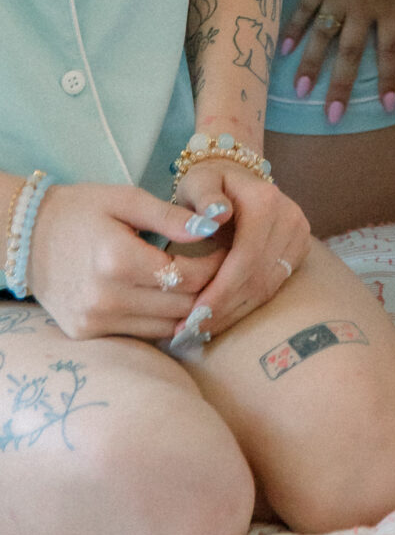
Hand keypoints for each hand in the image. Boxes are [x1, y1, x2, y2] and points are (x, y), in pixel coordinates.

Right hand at [26, 179, 225, 341]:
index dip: (215, 265)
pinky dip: (160, 320)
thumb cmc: (81, 209)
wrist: (27, 236)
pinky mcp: (86, 334)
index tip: (226, 250)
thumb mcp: (126, 199)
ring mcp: (93, 322)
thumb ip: (171, 216)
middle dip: (208, 289)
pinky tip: (170, 298)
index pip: (186, 276)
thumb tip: (212, 226)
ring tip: (200, 282)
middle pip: (180, 307)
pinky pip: (140, 334)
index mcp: (116, 260)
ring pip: (164, 328)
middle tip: (222, 268)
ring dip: (188, 309)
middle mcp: (105, 299)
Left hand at [169, 162, 310, 342]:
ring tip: (201, 330)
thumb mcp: (198, 182)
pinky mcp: (299, 250)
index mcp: (266, 201)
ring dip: (234, 313)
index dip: (221, 291)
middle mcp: (290, 218)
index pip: (246, 258)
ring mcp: (299, 235)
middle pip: (258, 277)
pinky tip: (221, 317)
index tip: (192, 316)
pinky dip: (245, 306)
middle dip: (224, 309)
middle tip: (190, 332)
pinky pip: (272, 287)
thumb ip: (204, 197)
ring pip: (267, 288)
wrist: (236, 177)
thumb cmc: (209, 182)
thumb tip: (217, 215)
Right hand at [277, 0, 394, 122]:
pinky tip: (283, 51)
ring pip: (323, 37)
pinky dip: (293, 30)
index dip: (390, 78)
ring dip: (312, 65)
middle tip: (331, 117)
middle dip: (341, 86)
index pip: (391, 49)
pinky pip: (303, 10)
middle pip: (351, 53)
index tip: (388, 106)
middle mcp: (362, 6)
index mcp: (391, 4)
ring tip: (301, 92)